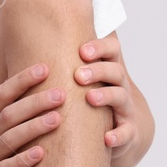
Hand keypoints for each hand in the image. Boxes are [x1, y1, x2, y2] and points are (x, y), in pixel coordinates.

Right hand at [0, 63, 63, 166]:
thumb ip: (7, 127)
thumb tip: (38, 105)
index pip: (2, 96)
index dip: (21, 80)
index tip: (44, 68)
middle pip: (8, 114)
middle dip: (34, 102)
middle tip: (60, 93)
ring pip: (8, 139)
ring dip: (32, 127)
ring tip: (56, 119)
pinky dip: (22, 161)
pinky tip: (40, 154)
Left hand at [74, 35, 147, 166]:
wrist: (124, 131)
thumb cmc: (95, 97)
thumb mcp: (86, 77)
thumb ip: (67, 57)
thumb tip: (38, 28)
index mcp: (108, 69)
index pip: (111, 50)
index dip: (99, 47)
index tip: (82, 50)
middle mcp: (119, 85)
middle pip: (115, 71)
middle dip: (98, 70)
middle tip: (79, 74)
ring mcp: (125, 109)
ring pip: (121, 97)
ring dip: (106, 95)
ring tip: (90, 98)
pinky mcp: (128, 132)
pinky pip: (126, 133)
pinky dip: (118, 135)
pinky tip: (107, 138)